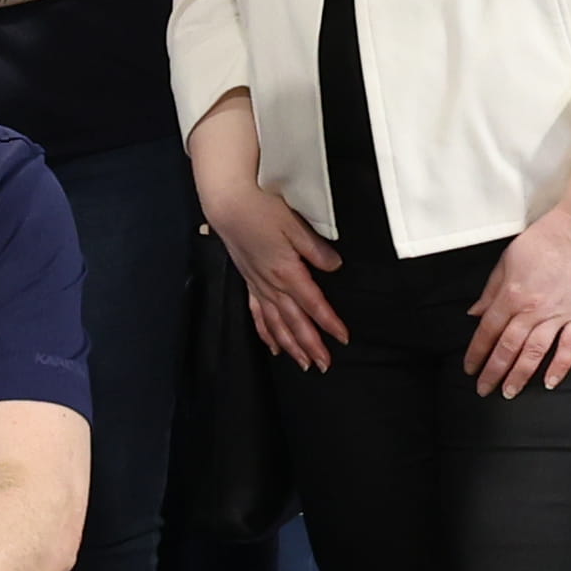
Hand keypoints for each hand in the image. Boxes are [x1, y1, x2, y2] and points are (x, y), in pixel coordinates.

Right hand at [205, 171, 345, 372]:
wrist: (228, 205)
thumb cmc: (260, 210)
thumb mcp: (295, 226)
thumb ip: (316, 250)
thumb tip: (335, 266)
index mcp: (287, 272)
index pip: (313, 304)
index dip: (329, 323)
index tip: (343, 338)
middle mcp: (272, 285)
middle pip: (295, 322)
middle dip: (310, 346)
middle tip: (324, 365)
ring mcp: (258, 286)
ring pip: (276, 325)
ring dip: (290, 346)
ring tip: (303, 363)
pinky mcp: (249, 282)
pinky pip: (257, 315)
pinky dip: (266, 333)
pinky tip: (273, 346)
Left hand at [466, 206, 570, 398]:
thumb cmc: (544, 240)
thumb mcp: (507, 260)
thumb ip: (491, 290)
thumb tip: (475, 314)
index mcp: (512, 295)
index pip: (488, 332)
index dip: (476, 353)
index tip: (469, 369)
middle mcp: (533, 310)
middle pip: (508, 348)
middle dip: (493, 372)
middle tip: (483, 390)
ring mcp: (559, 315)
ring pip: (535, 353)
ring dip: (520, 375)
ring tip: (509, 393)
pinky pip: (570, 347)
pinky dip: (560, 367)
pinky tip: (549, 383)